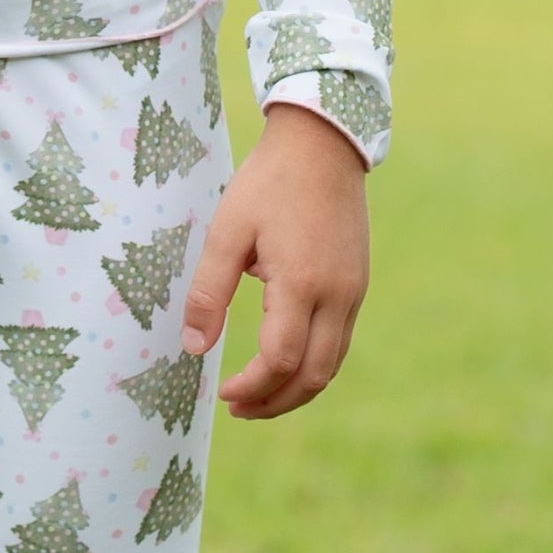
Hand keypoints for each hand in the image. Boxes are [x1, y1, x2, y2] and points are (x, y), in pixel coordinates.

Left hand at [181, 100, 369, 420]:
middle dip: (274, 402)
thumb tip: (194, 348)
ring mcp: (353, 292)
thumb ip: (209, 291)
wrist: (322, 144)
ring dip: (296, 390)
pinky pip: (339, 342)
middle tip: (237, 408)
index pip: (279, 361)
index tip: (221, 393)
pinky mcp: (358, 285)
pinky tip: (284, 360)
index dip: (250, 387)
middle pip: (312, 377)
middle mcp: (337, 296)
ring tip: (258, 395)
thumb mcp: (228, 230)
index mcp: (302, 284)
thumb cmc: (268, 183)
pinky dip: (313, 365)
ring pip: (331, 365)